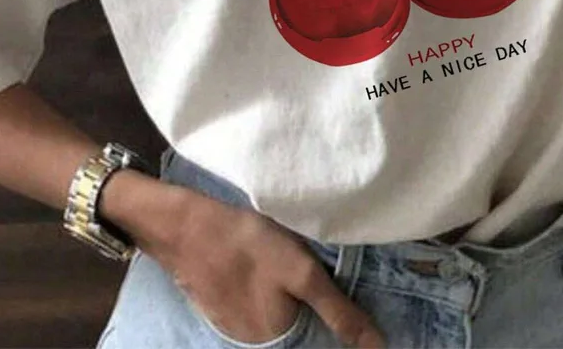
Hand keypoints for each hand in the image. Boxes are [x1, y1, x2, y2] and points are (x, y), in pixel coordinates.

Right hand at [102, 172, 383, 347]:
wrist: (184, 225)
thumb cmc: (248, 245)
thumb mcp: (302, 272)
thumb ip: (339, 311)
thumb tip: (378, 346)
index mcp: (277, 341)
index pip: (318, 337)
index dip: (333, 316)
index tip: (334, 288)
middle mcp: (254, 342)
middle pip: (296, 327)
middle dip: (308, 305)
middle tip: (308, 266)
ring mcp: (232, 324)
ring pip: (274, 313)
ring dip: (285, 295)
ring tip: (285, 263)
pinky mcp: (218, 303)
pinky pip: (253, 303)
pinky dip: (263, 287)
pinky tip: (262, 263)